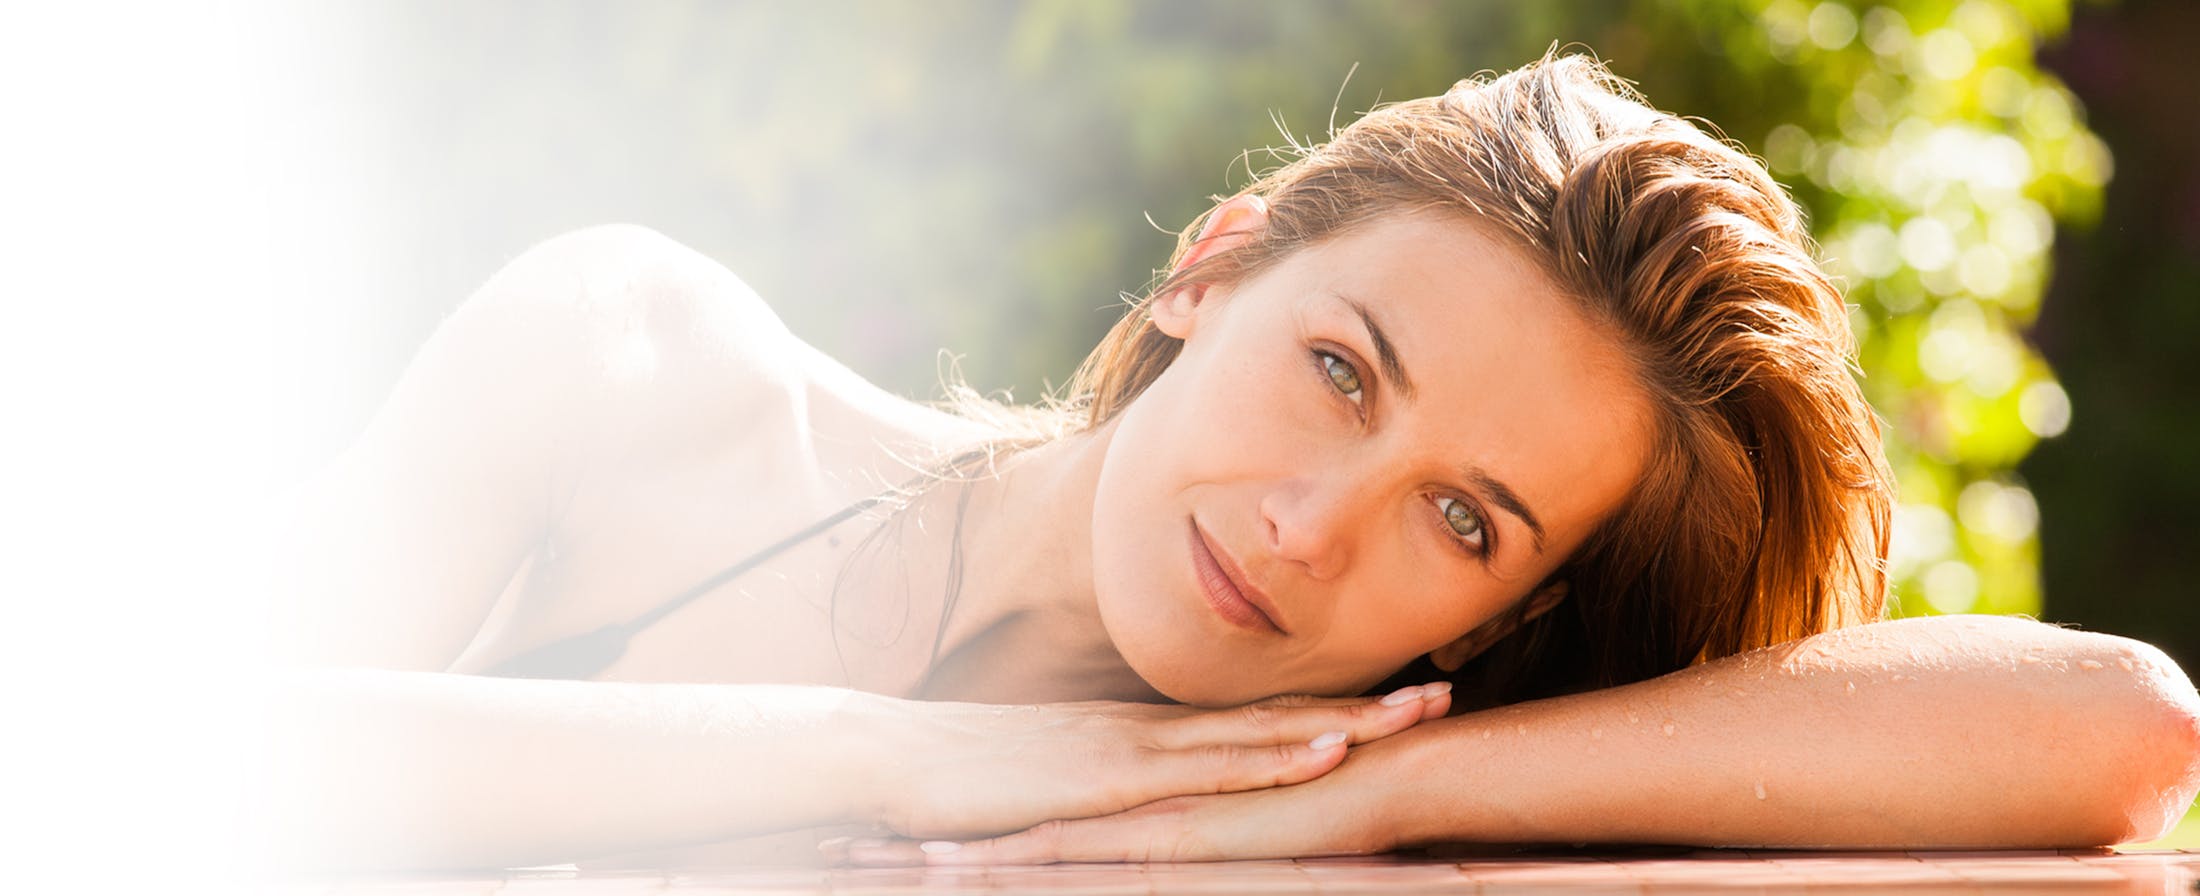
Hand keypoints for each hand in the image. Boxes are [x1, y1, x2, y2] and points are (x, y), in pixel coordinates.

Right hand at [847, 682, 1449, 842]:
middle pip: (1274, 717)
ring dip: (1339, 726)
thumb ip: (1097, 792)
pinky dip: (1267, 760)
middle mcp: (1147, 735)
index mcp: (1137, 737)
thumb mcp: (1046, 788)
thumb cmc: (955, 784)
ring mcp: (1130, 751)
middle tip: (1445, 692)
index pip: (1248, 720)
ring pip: (1256, 735)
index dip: (1323, 710)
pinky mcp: (1106, 778)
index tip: (1392, 700)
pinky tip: (1318, 754)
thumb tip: (1132, 810)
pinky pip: (1202, 771)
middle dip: (1362, 707)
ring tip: (1413, 716)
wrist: (882, 759)